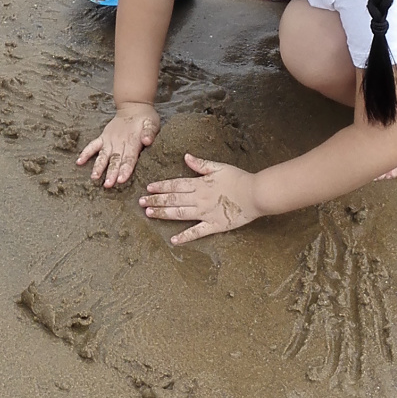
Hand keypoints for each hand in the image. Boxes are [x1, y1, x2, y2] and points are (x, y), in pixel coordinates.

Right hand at [77, 103, 160, 188]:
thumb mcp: (152, 123)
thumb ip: (149, 133)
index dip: (125, 169)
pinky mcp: (103, 137)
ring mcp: (109, 140)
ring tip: (94, 177)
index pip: (129, 158)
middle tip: (108, 185)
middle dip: (111, 173)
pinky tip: (79, 162)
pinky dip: (85, 153)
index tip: (121, 180)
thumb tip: (147, 141)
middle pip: (115, 160)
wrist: (133, 106)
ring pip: (103, 155)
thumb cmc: (145, 118)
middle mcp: (119, 142)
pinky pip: (93, 146)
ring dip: (98, 167)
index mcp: (132, 141)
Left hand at [140, 156, 262, 242]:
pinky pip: (197, 232)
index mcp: (199, 184)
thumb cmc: (239, 178)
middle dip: (156, 201)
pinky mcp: (214, 226)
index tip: (148, 188)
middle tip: (140, 203)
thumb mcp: (219, 167)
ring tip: (150, 214)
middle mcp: (199, 199)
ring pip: (180, 214)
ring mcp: (205, 213)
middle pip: (173, 199)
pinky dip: (185, 237)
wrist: (255, 194)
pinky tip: (173, 240)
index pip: (175, 184)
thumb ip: (201, 164)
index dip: (161, 186)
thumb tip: (186, 157)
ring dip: (164, 214)